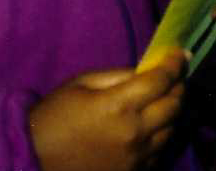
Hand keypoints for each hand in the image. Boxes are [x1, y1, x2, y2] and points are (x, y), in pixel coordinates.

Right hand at [28, 49, 186, 170]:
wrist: (36, 160)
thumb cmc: (54, 117)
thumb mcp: (80, 84)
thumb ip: (115, 76)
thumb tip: (144, 71)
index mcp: (118, 105)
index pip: (160, 80)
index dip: (174, 63)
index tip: (179, 54)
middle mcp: (135, 132)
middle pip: (174, 105)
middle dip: (179, 87)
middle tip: (175, 77)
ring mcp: (138, 157)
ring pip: (172, 130)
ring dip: (172, 111)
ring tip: (164, 100)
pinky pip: (160, 151)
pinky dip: (161, 135)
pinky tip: (151, 126)